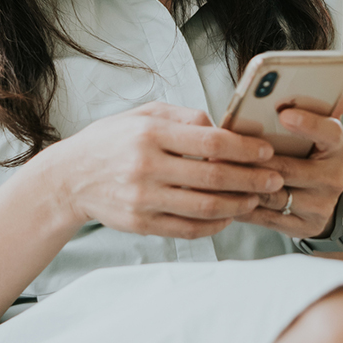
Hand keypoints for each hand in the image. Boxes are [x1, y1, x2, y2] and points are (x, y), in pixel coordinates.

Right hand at [35, 102, 284, 239]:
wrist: (69, 178)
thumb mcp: (142, 114)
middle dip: (252, 179)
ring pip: (205, 207)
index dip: (245, 148)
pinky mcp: (142, 224)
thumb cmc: (111, 141)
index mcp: (150, 133)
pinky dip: (214, 224)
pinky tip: (228, 215)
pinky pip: (188, 228)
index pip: (210, 141)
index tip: (265, 150)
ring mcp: (144, 199)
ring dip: (239, 205)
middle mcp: (147, 167)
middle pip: (214, 177)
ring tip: (256, 198)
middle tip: (274, 179)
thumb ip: (183, 117)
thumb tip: (223, 127)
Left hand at [233, 90, 342, 239]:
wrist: (327, 204)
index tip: (284, 114)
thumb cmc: (312, 157)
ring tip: (217, 169)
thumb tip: (341, 90)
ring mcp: (318, 206)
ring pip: (274, 194)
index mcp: (337, 149)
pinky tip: (223, 195)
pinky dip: (243, 206)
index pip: (330, 133)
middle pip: (290, 168)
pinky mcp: (302, 227)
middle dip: (255, 159)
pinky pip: (266, 217)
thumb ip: (321, 111)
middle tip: (224, 147)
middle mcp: (331, 178)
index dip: (309, 124)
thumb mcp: (320, 134)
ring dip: (244, 183)